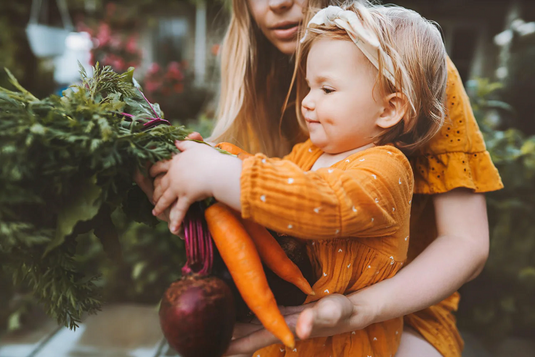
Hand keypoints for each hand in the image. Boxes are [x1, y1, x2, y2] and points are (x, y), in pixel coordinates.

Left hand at [152, 140, 228, 232]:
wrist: (216, 171)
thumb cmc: (209, 157)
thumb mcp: (196, 146)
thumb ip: (186, 143)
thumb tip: (177, 140)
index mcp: (175, 162)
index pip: (160, 165)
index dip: (153, 170)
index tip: (148, 173)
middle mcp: (173, 175)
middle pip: (160, 184)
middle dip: (155, 191)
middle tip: (152, 197)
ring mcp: (178, 187)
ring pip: (165, 198)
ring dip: (159, 206)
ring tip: (155, 211)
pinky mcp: (185, 198)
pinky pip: (179, 211)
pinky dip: (176, 220)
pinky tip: (172, 229)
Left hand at [226, 293, 375, 354]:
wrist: (353, 310)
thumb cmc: (343, 311)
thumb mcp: (333, 311)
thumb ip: (317, 318)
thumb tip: (300, 327)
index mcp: (287, 327)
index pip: (254, 338)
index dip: (236, 343)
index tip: (216, 348)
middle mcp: (281, 326)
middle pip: (249, 336)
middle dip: (229, 340)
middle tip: (204, 342)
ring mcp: (283, 320)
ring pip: (252, 326)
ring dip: (235, 329)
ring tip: (214, 328)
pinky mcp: (287, 313)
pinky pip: (261, 316)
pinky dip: (247, 318)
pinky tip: (238, 313)